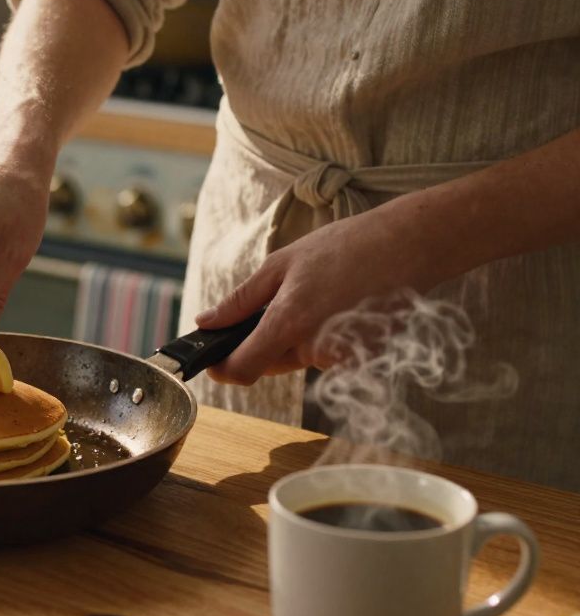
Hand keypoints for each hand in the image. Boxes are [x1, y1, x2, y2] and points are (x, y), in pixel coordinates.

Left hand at [194, 205, 444, 384]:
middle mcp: (317, 350)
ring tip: (320, 295)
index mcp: (290, 324)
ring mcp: (345, 359)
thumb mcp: (281, 265)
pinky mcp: (365, 360)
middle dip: (263, 342)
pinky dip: (326, 337)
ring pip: (300, 359)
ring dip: (297, 338)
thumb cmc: (346, 247)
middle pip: (271, 363)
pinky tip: (341, 305)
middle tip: (279, 302)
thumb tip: (205, 322)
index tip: (214, 360)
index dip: (223, 368)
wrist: (410, 245)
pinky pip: (329, 356)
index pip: (243, 370)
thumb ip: (240, 301)